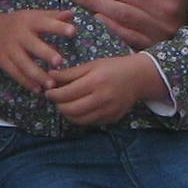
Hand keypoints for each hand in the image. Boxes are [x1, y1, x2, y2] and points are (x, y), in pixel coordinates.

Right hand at [0, 7, 75, 87]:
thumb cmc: (18, 23)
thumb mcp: (33, 16)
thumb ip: (52, 16)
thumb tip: (72, 14)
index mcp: (29, 21)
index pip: (45, 23)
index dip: (58, 27)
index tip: (73, 31)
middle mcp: (19, 35)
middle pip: (33, 45)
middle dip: (46, 53)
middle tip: (60, 62)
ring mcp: (9, 49)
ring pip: (24, 64)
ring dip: (38, 75)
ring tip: (52, 84)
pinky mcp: (3, 61)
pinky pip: (15, 74)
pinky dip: (27, 83)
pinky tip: (39, 90)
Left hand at [43, 52, 165, 125]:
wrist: (138, 78)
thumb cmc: (113, 67)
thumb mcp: (92, 65)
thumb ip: (70, 73)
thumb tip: (50, 76)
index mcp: (95, 81)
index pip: (66, 93)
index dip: (53, 94)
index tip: (48, 91)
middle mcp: (102, 98)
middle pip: (70, 109)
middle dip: (58, 105)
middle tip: (55, 99)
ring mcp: (108, 111)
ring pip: (78, 120)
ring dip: (67, 114)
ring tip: (65, 104)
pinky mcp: (112, 119)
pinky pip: (89, 122)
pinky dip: (80, 117)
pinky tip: (79, 108)